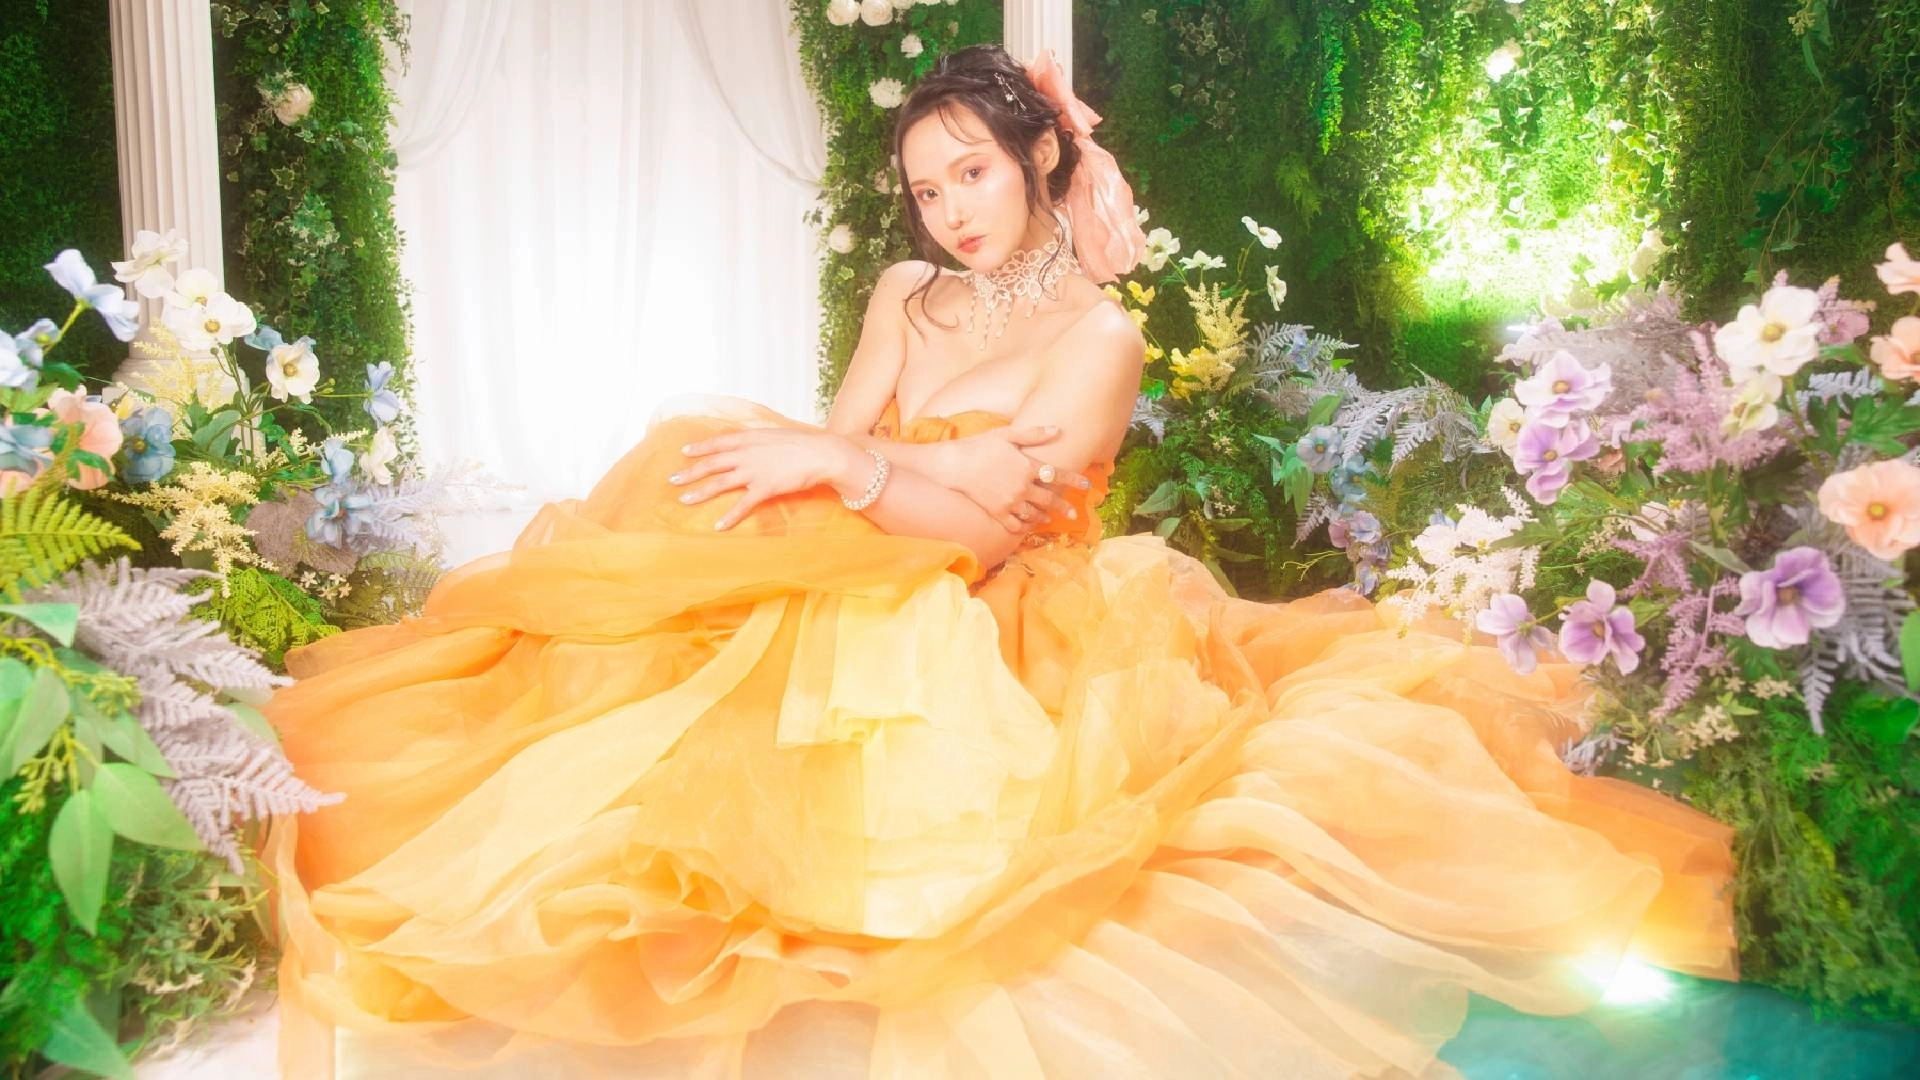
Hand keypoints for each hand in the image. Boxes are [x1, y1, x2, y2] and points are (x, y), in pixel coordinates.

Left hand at [670, 428, 843, 530]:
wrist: (822, 453)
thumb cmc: (803, 444)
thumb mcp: (776, 435)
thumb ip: (759, 439)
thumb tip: (749, 441)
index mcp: (749, 438)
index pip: (718, 442)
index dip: (700, 447)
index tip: (684, 451)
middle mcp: (746, 454)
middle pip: (712, 464)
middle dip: (690, 472)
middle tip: (672, 480)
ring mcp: (754, 471)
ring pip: (720, 483)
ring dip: (700, 492)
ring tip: (684, 500)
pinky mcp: (765, 488)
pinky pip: (743, 504)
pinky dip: (730, 516)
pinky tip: (718, 526)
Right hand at [941, 425, 1092, 533]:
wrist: (953, 465)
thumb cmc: (979, 446)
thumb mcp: (1007, 435)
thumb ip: (1033, 434)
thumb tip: (1057, 429)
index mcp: (1028, 466)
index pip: (1058, 475)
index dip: (1074, 480)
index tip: (1087, 485)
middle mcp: (1023, 487)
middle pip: (1050, 499)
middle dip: (1064, 506)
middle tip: (1074, 513)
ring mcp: (1010, 502)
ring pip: (1035, 514)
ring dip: (1045, 517)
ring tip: (1050, 519)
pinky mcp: (997, 512)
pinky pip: (1016, 524)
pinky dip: (1025, 526)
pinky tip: (1028, 525)